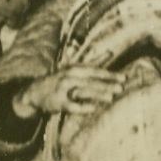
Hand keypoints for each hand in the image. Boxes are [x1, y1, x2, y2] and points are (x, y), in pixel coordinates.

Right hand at [11, 66, 125, 118]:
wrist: (36, 91)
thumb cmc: (61, 79)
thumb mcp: (76, 68)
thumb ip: (93, 61)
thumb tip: (110, 52)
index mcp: (75, 68)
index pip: (95, 71)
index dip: (110, 74)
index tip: (124, 78)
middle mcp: (70, 77)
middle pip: (91, 80)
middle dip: (106, 84)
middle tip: (121, 88)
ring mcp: (63, 90)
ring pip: (82, 91)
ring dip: (97, 94)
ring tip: (111, 98)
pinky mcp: (58, 103)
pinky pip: (72, 105)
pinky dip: (82, 107)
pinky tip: (93, 109)